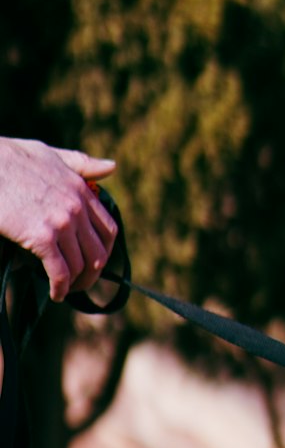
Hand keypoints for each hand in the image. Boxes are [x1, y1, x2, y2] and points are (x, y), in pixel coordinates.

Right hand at [0, 137, 117, 301]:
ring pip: (81, 266)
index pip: (108, 229)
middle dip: (92, 273)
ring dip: (75, 284)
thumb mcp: (50, 153)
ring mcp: (61, 223)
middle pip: (98, 253)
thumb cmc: (9, 157)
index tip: (94, 261)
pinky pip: (60, 272)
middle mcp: (76, 207)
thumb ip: (81, 164)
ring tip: (65, 289)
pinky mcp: (42, 238)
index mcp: (80, 190)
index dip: (104, 251)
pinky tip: (56, 293)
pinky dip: (60, 288)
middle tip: (80, 282)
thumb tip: (112, 167)